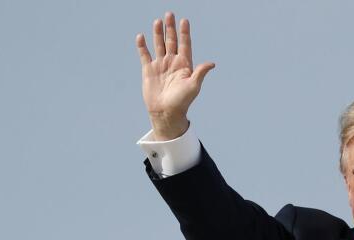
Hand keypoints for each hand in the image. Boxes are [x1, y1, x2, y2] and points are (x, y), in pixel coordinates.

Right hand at [135, 12, 215, 139]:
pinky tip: (141, 36)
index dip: (184, 33)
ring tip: (158, 21)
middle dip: (171, 28)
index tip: (185, 20)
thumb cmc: (182, 102)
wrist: (166, 113)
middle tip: (169, 14)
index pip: (185, 45)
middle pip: (171, 41)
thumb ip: (200, 73)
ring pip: (159, 45)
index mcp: (184, 65)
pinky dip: (142, 46)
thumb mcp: (193, 86)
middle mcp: (173, 63)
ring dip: (158, 33)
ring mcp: (160, 65)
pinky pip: (145, 55)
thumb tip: (212, 63)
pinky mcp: (149, 70)